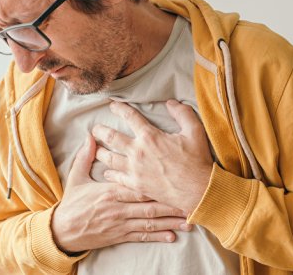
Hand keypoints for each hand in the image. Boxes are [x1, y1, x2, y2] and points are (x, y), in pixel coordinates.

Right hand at [51, 135, 191, 253]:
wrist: (62, 232)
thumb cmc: (72, 203)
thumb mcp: (76, 178)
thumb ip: (85, 157)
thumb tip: (90, 137)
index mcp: (111, 191)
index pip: (136, 182)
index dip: (155, 179)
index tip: (172, 173)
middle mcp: (119, 208)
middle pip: (149, 203)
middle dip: (171, 202)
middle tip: (190, 199)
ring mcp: (121, 223)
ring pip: (150, 221)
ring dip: (171, 221)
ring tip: (189, 220)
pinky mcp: (121, 236)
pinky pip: (142, 236)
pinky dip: (157, 236)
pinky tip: (172, 236)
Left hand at [92, 99, 212, 213]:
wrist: (197, 189)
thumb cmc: (196, 160)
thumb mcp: (195, 131)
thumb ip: (182, 113)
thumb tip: (171, 103)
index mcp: (150, 136)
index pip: (130, 117)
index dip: (119, 108)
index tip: (112, 105)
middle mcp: (138, 152)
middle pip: (111, 137)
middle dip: (100, 131)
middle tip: (95, 128)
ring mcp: (135, 170)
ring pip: (109, 158)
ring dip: (100, 152)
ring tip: (96, 149)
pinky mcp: (136, 185)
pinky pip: (116, 178)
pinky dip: (109, 173)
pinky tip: (107, 172)